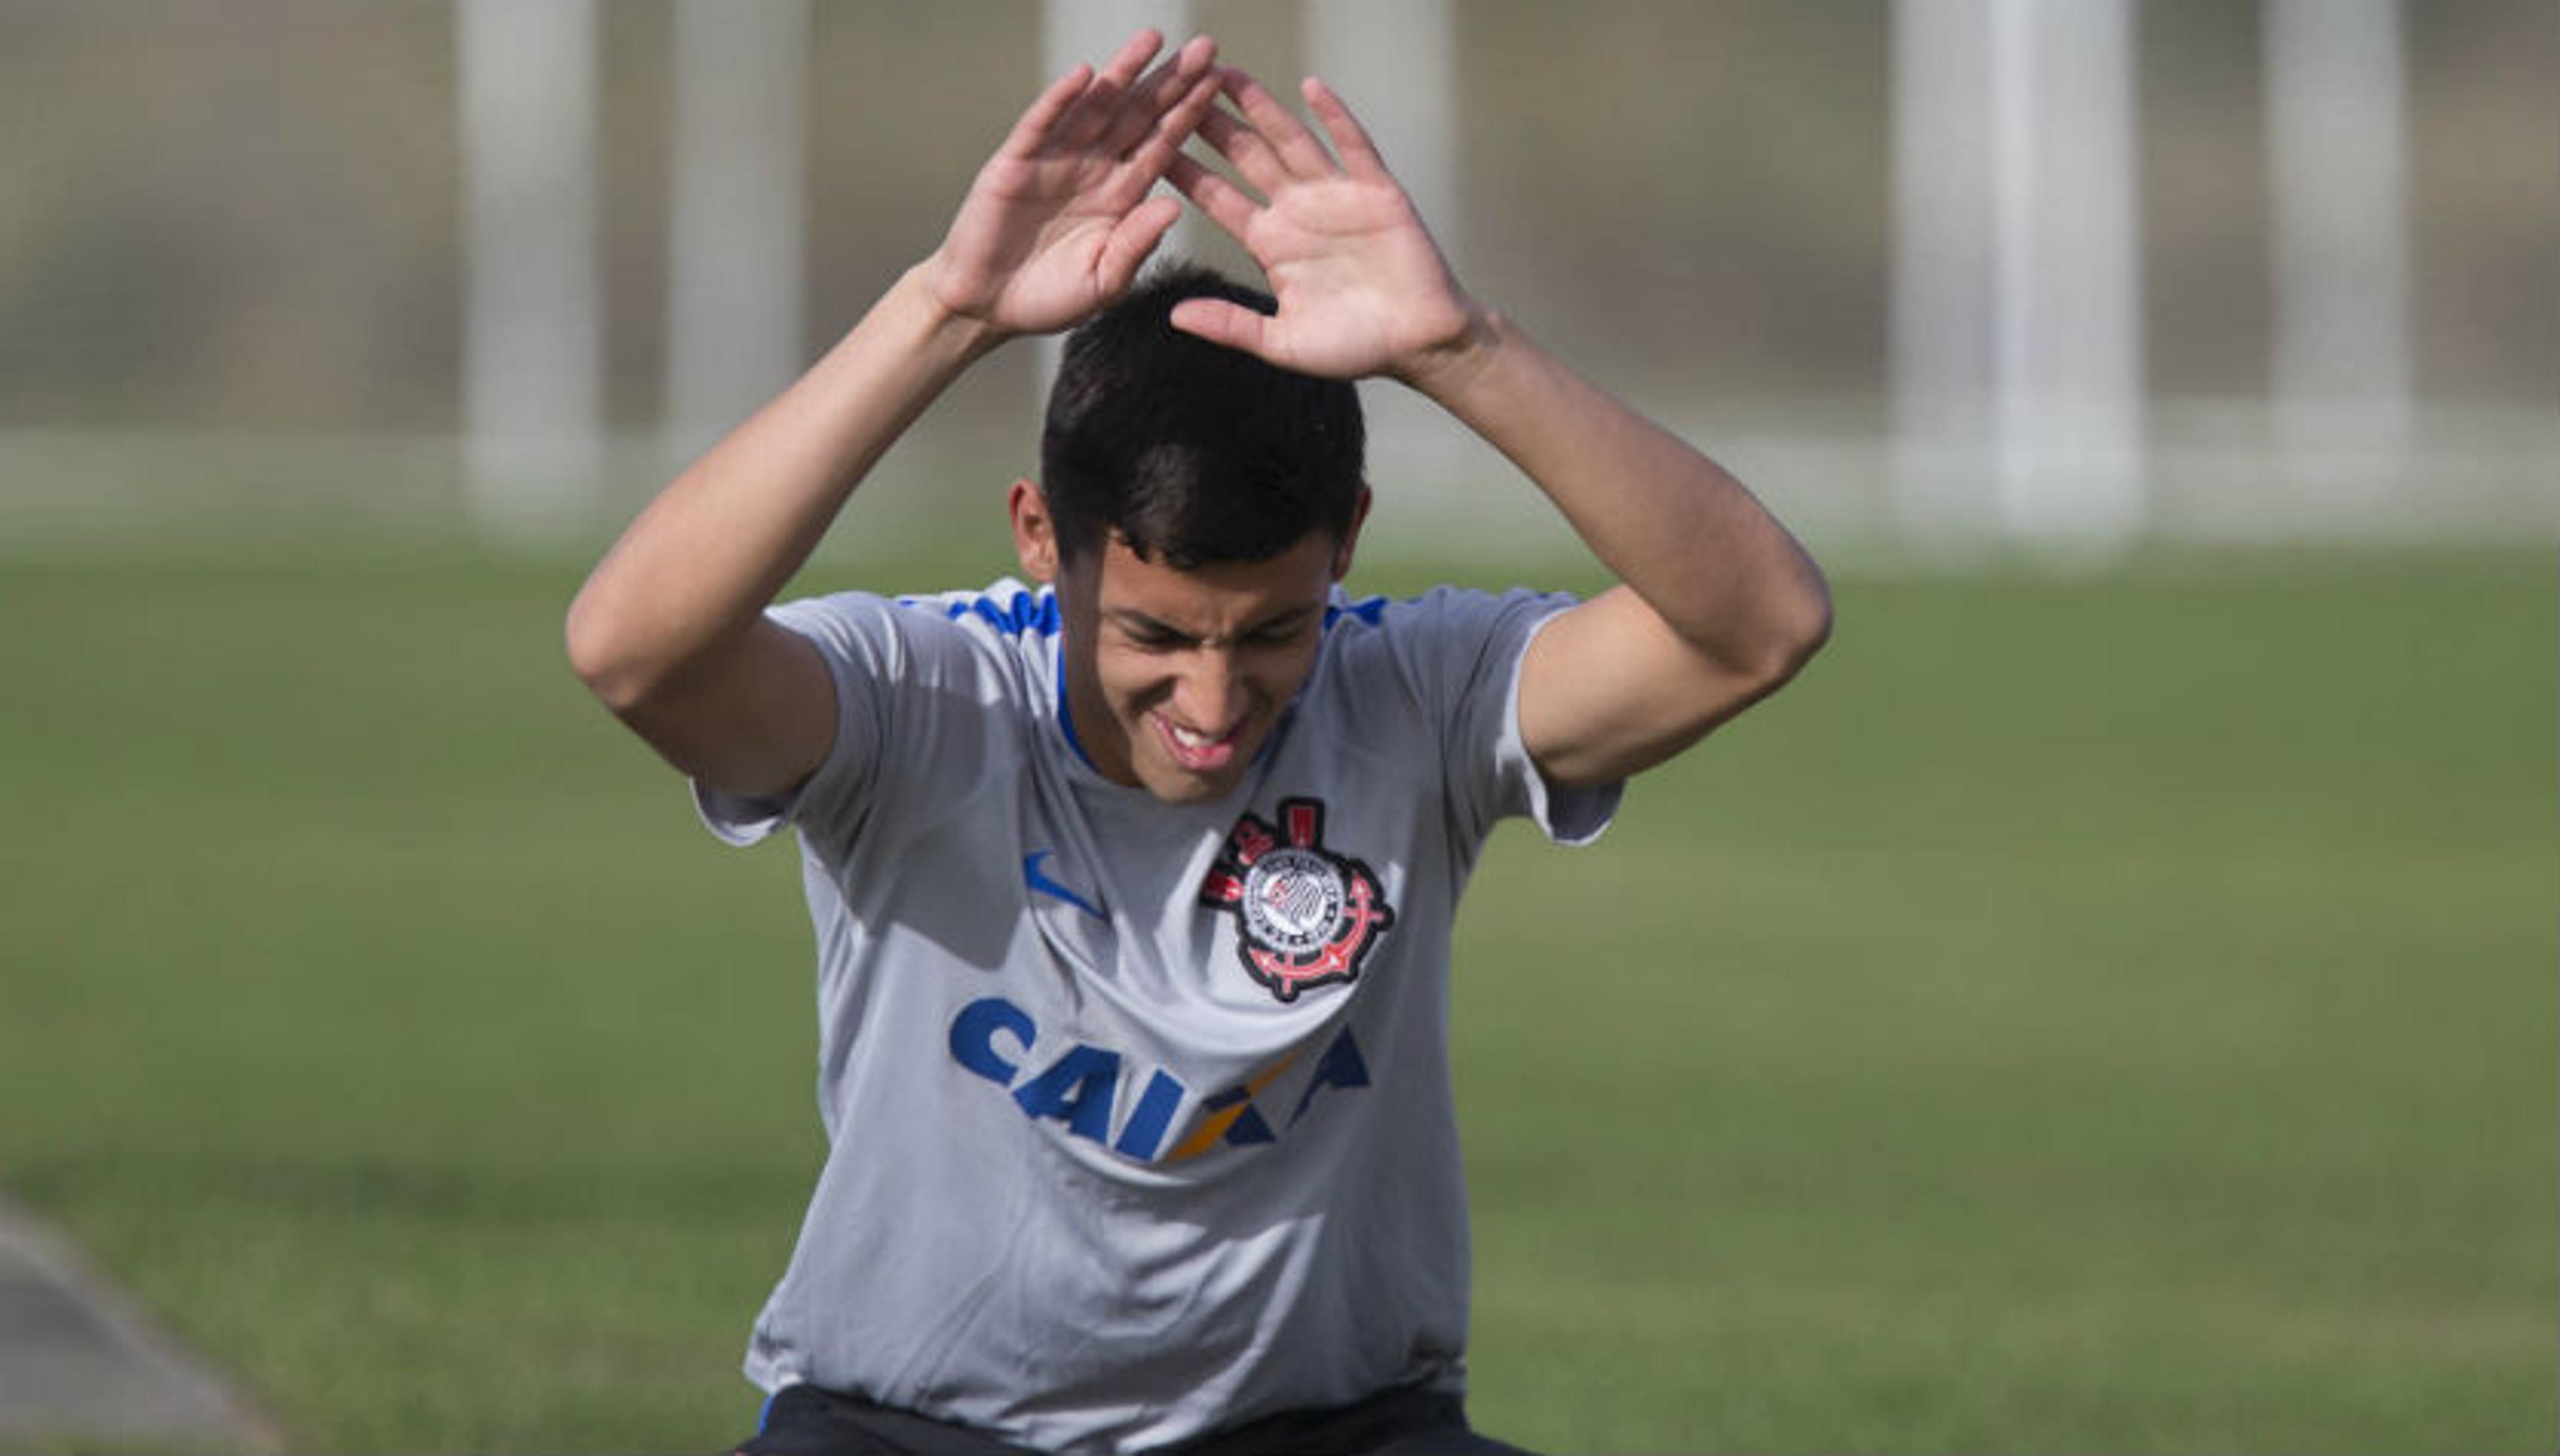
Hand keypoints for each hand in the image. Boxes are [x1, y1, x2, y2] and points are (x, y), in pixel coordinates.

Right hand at [924, 31, 1220, 336]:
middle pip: (1137, 115)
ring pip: (1094, 107)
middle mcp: (1093, 168)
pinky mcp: (1015, 163)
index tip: (1218, 81)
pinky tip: (1084, 75)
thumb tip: (1173, 207)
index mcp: (1121, 195)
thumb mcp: (1104, 282)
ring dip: (1122, 73)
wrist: (988, 307)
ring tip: (1153, 39)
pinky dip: (1060, 99)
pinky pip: (1041, 125)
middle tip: (1204, 46)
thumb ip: (1136, 245)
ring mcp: (1054, 160)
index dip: (1189, 112)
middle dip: (1169, 81)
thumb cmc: (1050, 298)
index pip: (1162, 144)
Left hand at [1166, 69, 1486, 383]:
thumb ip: (1232, 326)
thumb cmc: (1354, 346)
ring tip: (1228, 75)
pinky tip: (1312, 89)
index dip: (1185, 172)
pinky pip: (1352, 147)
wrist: (1418, 343)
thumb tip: (1175, 315)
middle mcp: (1297, 211)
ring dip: (1262, 109)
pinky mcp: (1375, 191)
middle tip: (1177, 90)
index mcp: (1270, 243)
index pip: (1217, 199)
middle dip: (1214, 125)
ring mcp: (1335, 196)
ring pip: (1291, 142)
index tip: (1148, 146)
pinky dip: (1335, 118)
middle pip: (1246, 158)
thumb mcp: (1283, 343)